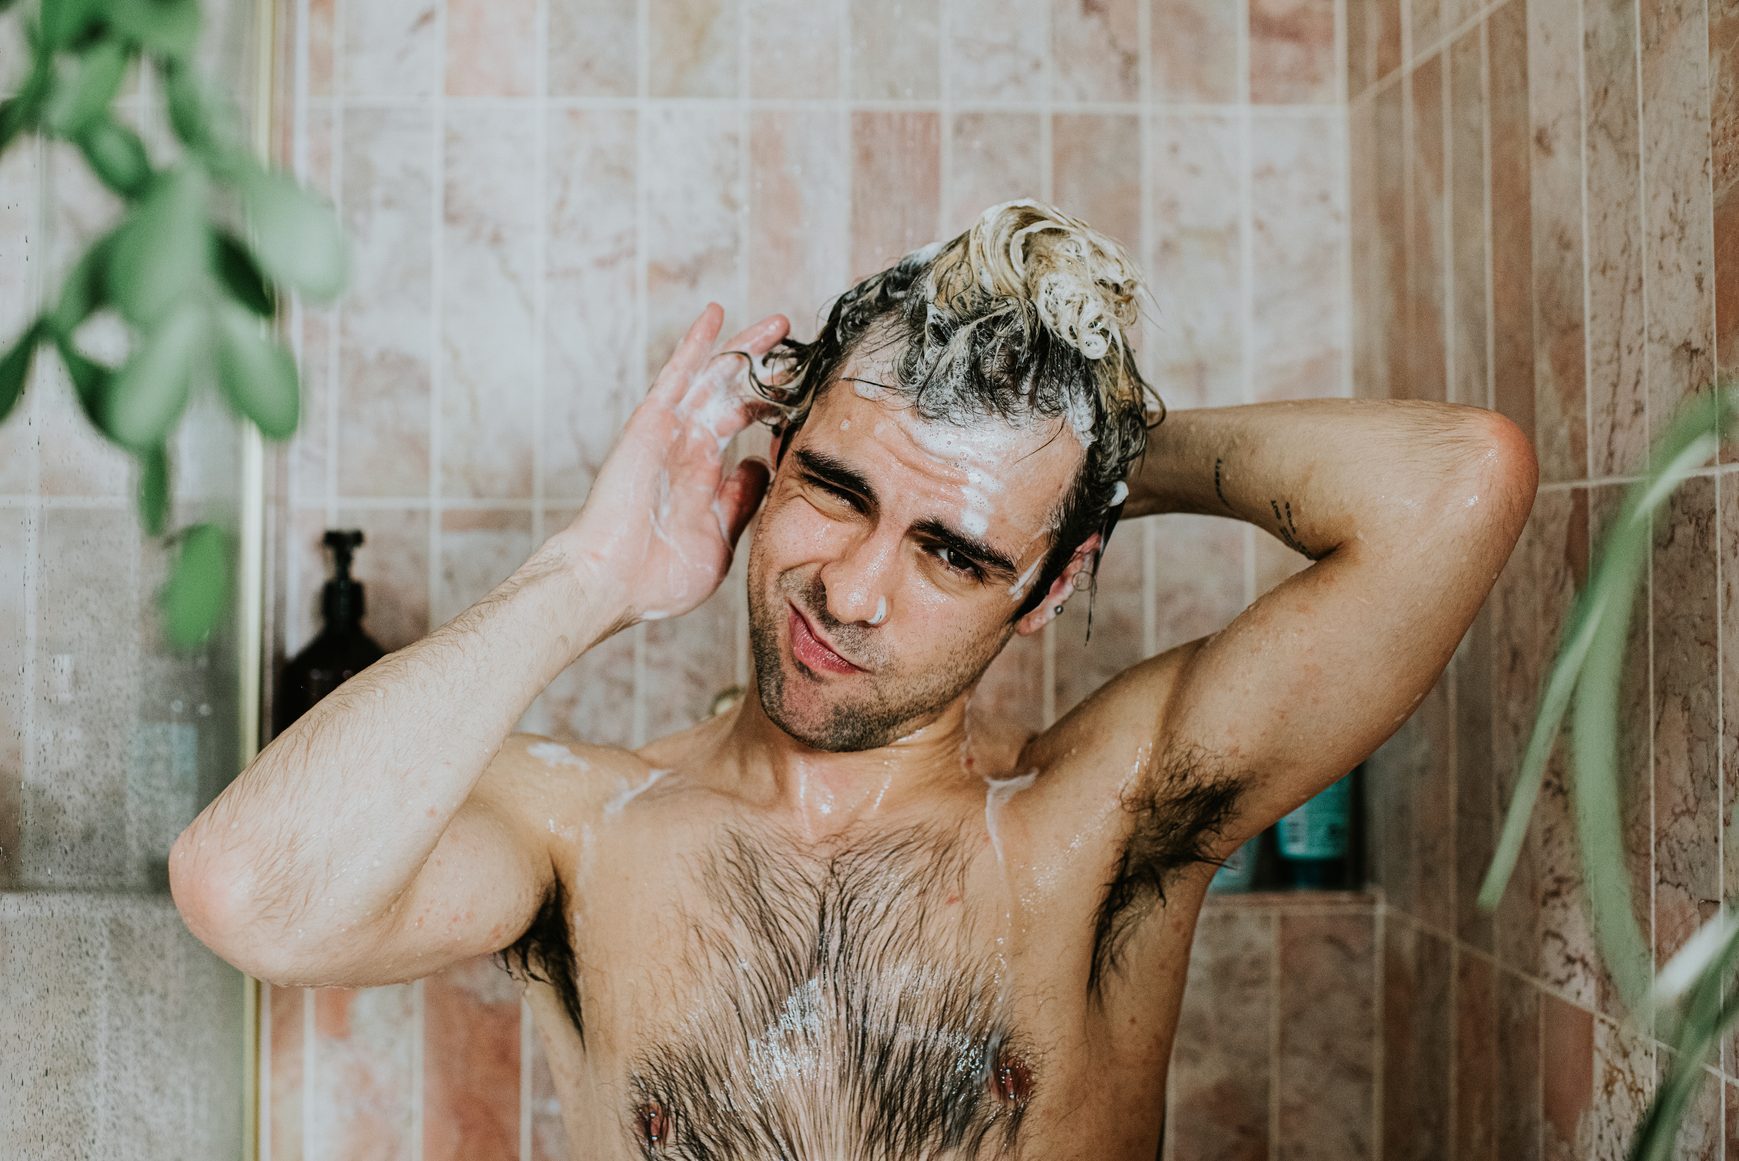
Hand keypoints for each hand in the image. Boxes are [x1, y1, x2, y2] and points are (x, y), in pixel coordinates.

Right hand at [556, 303, 790, 625]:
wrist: (614, 583)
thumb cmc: (660, 576)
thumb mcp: (721, 538)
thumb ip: (743, 500)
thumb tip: (762, 466)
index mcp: (705, 473)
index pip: (744, 427)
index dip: (773, 407)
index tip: (805, 395)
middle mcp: (689, 445)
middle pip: (734, 394)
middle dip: (767, 370)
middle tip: (798, 348)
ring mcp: (671, 431)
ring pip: (714, 377)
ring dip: (744, 348)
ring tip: (778, 325)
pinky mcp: (652, 422)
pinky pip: (678, 375)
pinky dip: (696, 344)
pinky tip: (716, 314)